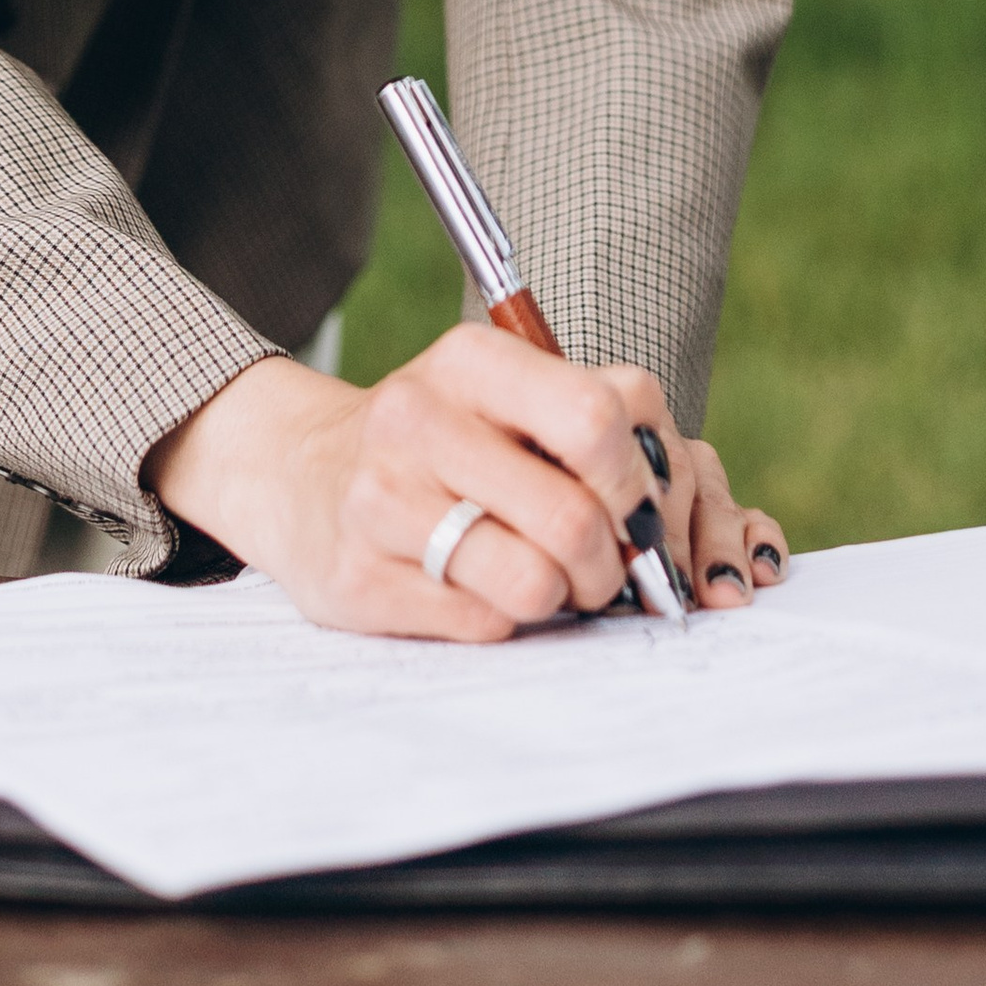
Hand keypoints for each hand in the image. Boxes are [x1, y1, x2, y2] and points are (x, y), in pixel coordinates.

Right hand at [144, 323, 783, 637]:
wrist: (306, 475)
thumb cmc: (451, 442)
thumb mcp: (514, 400)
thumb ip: (610, 431)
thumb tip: (678, 521)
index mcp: (472, 360)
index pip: (601, 416)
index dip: (646, 481)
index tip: (643, 508)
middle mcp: (419, 419)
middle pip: (577, 517)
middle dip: (614, 562)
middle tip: (603, 568)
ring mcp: (382, 501)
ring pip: (535, 583)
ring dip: (564, 599)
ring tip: (545, 580)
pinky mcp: (360, 580)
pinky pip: (484, 625)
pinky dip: (504, 619)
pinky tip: (478, 589)